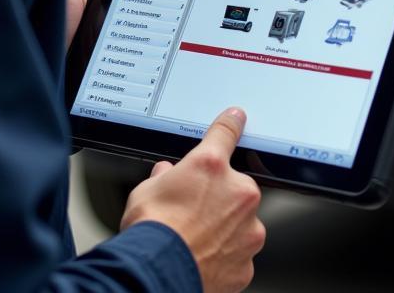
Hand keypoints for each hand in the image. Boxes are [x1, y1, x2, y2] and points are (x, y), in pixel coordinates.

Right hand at [120, 108, 264, 292]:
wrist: (156, 275)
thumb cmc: (151, 232)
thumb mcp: (146, 190)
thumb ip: (164, 177)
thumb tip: (166, 174)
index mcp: (211, 166)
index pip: (226, 133)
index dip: (232, 123)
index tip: (238, 118)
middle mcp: (236, 193)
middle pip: (234, 185)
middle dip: (218, 195)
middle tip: (192, 209)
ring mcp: (247, 230)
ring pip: (240, 221)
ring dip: (224, 226)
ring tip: (194, 238)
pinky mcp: (246, 263)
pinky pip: (238, 252)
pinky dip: (224, 254)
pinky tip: (202, 257)